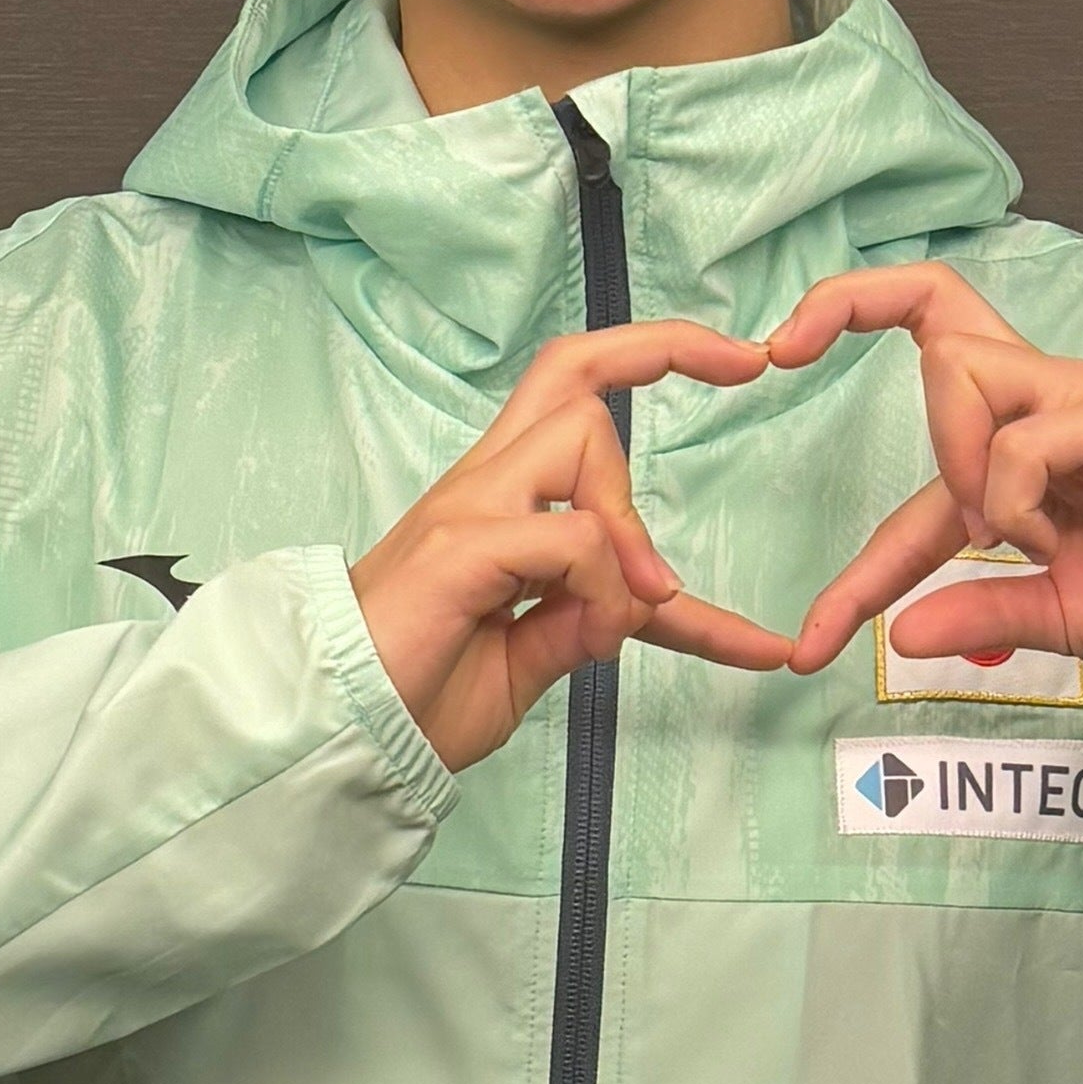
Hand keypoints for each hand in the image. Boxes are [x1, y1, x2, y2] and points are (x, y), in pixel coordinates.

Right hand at [355, 321, 791, 770]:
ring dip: (632, 524)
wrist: (338, 734)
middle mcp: (483, 486)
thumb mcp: (531, 658)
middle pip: (571, 369)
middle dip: (663, 349)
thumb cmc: (417, 694)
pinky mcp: (459, 549)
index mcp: (499, 502)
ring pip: (583, 437)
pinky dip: (608, 590)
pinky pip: (572, 538)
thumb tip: (642, 601)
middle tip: (744, 367)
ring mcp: (467, 510)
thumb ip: (582, 619)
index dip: (654, 361)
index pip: (572, 400)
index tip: (737, 363)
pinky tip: (594, 641)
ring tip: (643, 605)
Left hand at [766, 268, 1082, 675]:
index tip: (809, 644)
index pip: (907, 442)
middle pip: (932, 303)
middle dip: (845, 303)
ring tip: (996, 534)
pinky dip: (1010, 496)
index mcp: (1015, 435)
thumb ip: (975, 615)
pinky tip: (1044, 540)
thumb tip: (901, 639)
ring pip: (959, 369)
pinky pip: (1023, 438)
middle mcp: (1040, 395)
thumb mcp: (1047, 615)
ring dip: (952, 459)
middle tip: (781, 350)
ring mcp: (1077, 398)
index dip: (851, 553)